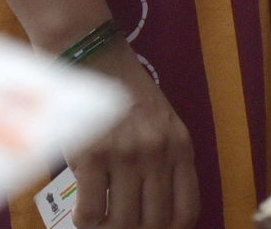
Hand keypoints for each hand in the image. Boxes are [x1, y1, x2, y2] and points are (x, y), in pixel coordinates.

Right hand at [71, 48, 198, 228]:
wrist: (96, 58)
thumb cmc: (128, 95)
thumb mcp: (163, 125)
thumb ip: (166, 162)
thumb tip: (155, 213)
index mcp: (180, 146)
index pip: (186, 210)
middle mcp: (158, 153)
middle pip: (154, 222)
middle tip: (122, 225)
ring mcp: (126, 155)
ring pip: (122, 222)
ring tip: (101, 221)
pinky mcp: (93, 157)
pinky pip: (91, 212)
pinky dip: (86, 221)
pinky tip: (84, 213)